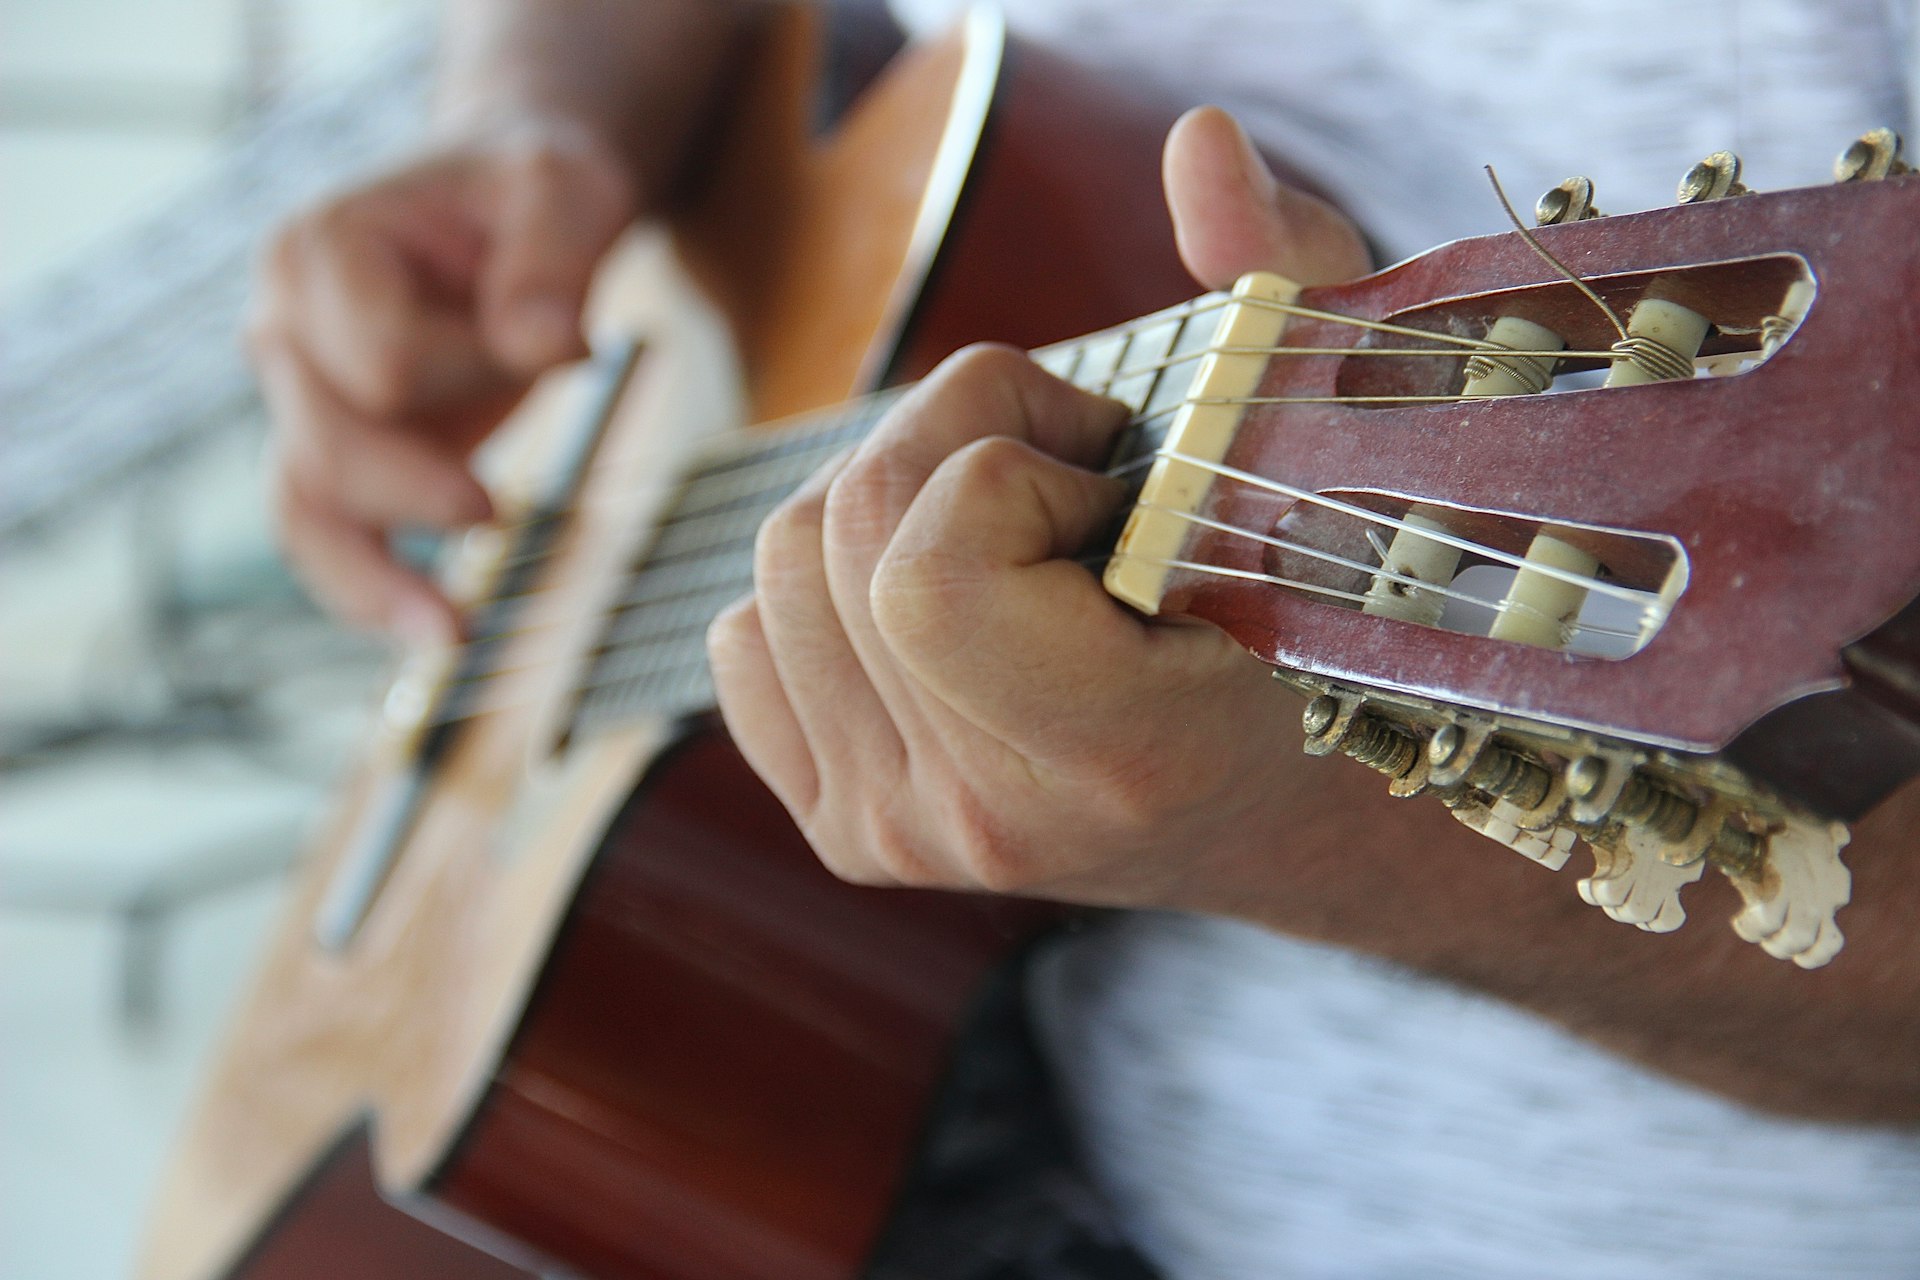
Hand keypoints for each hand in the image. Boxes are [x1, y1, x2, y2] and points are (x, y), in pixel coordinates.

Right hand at [253, 120, 635, 643]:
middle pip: (325, 445)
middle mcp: (283, 326)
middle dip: (413, 490)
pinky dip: (371, 591)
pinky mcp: (339, 449)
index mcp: (320, 251)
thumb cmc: (532, 195)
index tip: (561, 343)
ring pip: (304, 511)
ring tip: (449, 633)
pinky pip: (327, 535)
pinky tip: (433, 629)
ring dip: (369, 583)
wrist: (513, 209)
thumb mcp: (564, 193)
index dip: (473, 371)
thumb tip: (544, 345)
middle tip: (497, 512)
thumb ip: (553, 260)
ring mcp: (300, 395)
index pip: (383, 359)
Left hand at [706, 108, 1369, 906]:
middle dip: (952, 444)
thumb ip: (1285, 282)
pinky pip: (743, 638)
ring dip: (888, 498)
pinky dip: (822, 580)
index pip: (931, 574)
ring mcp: (899, 836)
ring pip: (778, 566)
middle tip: (1070, 476)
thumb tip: (1196, 148)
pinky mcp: (844, 827)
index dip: (1002, 464)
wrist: (1271, 804)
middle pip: (840, 536)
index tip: (1107, 479)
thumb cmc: (1312, 612)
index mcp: (1118, 755)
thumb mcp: (1332, 441)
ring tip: (1013, 530)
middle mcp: (987, 821)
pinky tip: (940, 599)